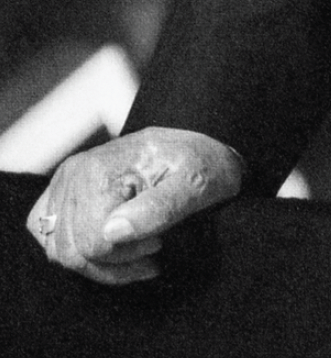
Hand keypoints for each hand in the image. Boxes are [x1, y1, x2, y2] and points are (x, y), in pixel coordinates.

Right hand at [26, 127, 243, 285]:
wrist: (197, 148)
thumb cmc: (199, 165)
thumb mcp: (195, 184)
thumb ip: (158, 208)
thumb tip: (112, 232)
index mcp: (99, 170)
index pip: (93, 243)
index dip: (128, 254)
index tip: (158, 241)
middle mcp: (74, 173)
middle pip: (73, 252)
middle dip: (114, 263)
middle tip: (150, 247)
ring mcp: (64, 182)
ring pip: (60, 252)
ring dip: (98, 262)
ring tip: (136, 247)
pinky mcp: (62, 192)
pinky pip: (49, 237)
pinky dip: (76, 250)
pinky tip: (110, 245)